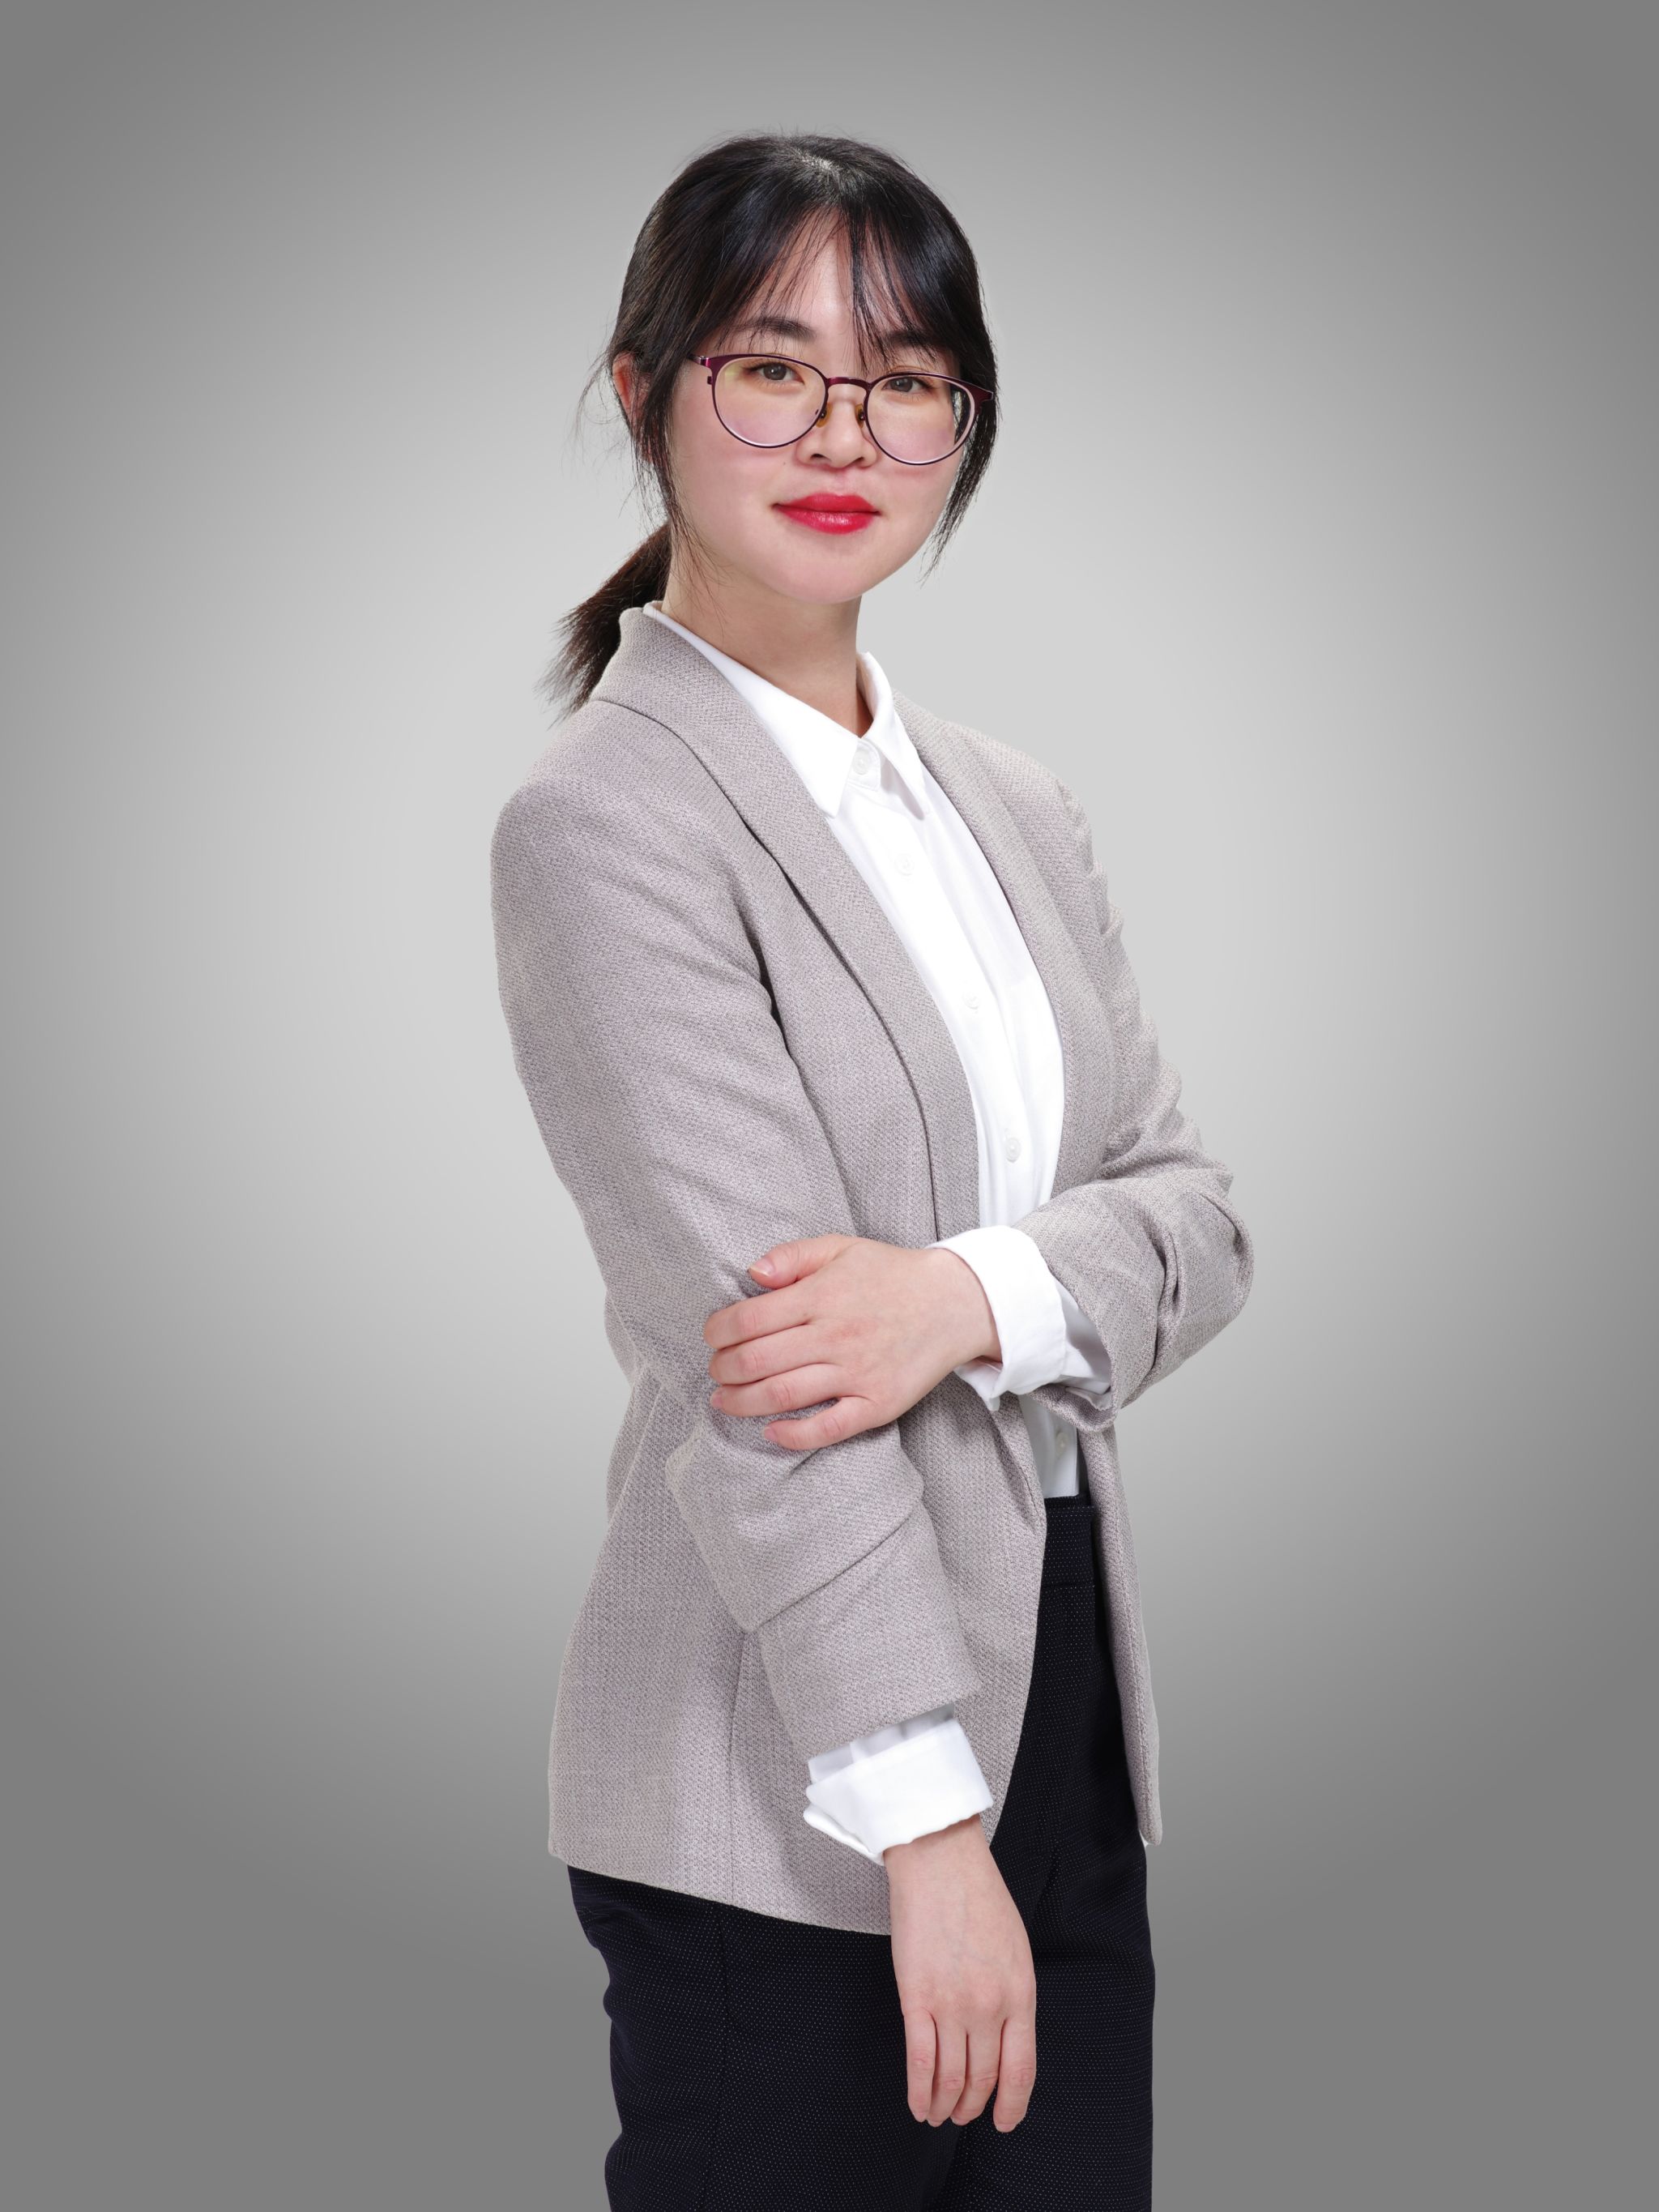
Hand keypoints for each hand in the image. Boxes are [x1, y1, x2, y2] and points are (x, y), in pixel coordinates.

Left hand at [703, 1237, 999, 1448]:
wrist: (955, 1303)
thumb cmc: (891, 1275)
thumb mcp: (841, 1248)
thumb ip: (793, 1256)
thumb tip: (753, 1273)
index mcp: (822, 1295)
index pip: (750, 1320)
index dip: (718, 1331)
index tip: (712, 1336)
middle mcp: (836, 1335)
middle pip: (757, 1361)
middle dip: (723, 1369)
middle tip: (715, 1370)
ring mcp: (857, 1374)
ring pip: (781, 1396)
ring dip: (741, 1402)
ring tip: (724, 1400)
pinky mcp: (877, 1404)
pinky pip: (827, 1429)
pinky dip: (793, 1435)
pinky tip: (771, 1431)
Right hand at [884, 1816, 1036, 2130]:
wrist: (941, 1861)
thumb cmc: (978, 1897)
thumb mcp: (1015, 1949)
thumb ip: (1013, 1996)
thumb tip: (1004, 2038)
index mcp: (1021, 1993)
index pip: (1021, 2069)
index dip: (1012, 2104)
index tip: (1004, 2121)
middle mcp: (990, 2007)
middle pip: (983, 2078)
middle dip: (974, 2107)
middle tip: (964, 2116)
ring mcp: (952, 2005)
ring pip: (951, 2077)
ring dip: (945, 2106)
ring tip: (939, 2116)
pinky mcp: (916, 1997)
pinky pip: (919, 2061)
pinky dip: (919, 2091)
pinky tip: (917, 2106)